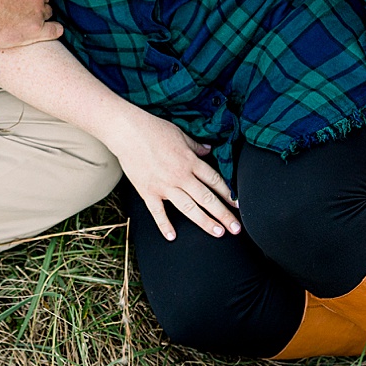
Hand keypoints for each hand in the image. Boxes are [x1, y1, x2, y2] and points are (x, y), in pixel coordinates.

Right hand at [104, 111, 239, 240]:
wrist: (127, 132)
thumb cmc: (153, 129)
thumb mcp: (180, 134)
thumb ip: (196, 146)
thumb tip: (208, 150)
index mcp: (191, 162)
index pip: (215, 181)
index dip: (229, 194)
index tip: (238, 206)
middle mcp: (181, 176)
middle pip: (207, 198)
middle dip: (223, 214)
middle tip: (236, 228)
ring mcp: (164, 186)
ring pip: (189, 208)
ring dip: (204, 221)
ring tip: (218, 232)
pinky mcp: (148, 191)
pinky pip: (158, 212)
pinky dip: (164, 225)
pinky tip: (172, 236)